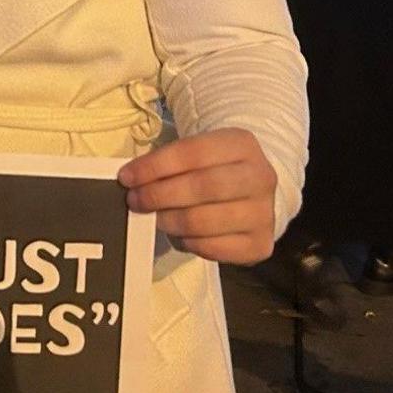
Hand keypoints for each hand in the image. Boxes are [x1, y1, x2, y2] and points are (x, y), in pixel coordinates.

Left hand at [117, 128, 278, 264]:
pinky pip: (214, 249)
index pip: (193, 152)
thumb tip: (131, 180)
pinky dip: (188, 243)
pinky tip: (178, 235)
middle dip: (160, 195)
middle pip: (203, 187)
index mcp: (242, 144)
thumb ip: (169, 163)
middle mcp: (261, 177)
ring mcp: (265, 213)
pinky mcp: (261, 244)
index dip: (155, 166)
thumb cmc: (213, 169)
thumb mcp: (197, 154)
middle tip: (135, 201)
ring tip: (155, 218)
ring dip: (170, 222)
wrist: (251, 192)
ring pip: (206, 221)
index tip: (127, 177)